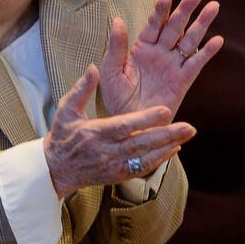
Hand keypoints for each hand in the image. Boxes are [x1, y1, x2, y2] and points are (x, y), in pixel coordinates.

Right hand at [44, 65, 194, 197]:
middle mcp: (107, 152)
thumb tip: (94, 67)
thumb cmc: (62, 135)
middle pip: (141, 144)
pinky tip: (173, 149)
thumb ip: (82, 88)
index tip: (165, 110)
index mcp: (95, 133)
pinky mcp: (117, 176)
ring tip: (187, 136)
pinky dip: (159, 159)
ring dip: (168, 147)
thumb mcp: (66, 109)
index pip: (125, 125)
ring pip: (145, 157)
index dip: (146, 119)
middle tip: (189, 127)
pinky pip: (142, 168)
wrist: (55, 168)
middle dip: (166, 135)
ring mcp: (113, 166)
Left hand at [100, 0, 223, 117]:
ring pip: (189, 40)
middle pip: (175, 27)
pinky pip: (196, 64)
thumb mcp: (110, 70)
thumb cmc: (116, 97)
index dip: (160, 11)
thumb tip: (117, 19)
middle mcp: (159, 53)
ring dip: (202, 24)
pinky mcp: (183, 80)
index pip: (153, 24)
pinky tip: (217, 40)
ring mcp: (173, 65)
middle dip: (186, 10)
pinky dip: (207, 52)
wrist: (130, 124)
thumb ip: (116, 46)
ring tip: (213, 7)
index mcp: (141, 47)